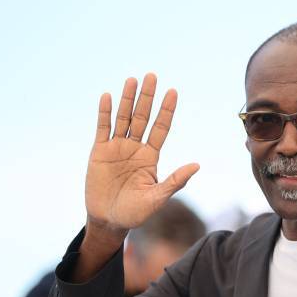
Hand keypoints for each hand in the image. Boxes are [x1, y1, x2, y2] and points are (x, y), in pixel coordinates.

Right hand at [86, 73, 198, 235]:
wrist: (109, 220)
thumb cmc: (136, 212)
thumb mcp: (158, 197)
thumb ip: (175, 181)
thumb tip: (197, 165)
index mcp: (151, 157)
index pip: (161, 128)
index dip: (166, 110)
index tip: (173, 91)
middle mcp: (135, 148)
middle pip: (143, 117)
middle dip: (148, 97)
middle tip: (152, 76)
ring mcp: (117, 148)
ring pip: (123, 118)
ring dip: (127, 99)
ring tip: (133, 79)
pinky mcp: (99, 152)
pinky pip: (102, 128)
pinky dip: (104, 113)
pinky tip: (108, 96)